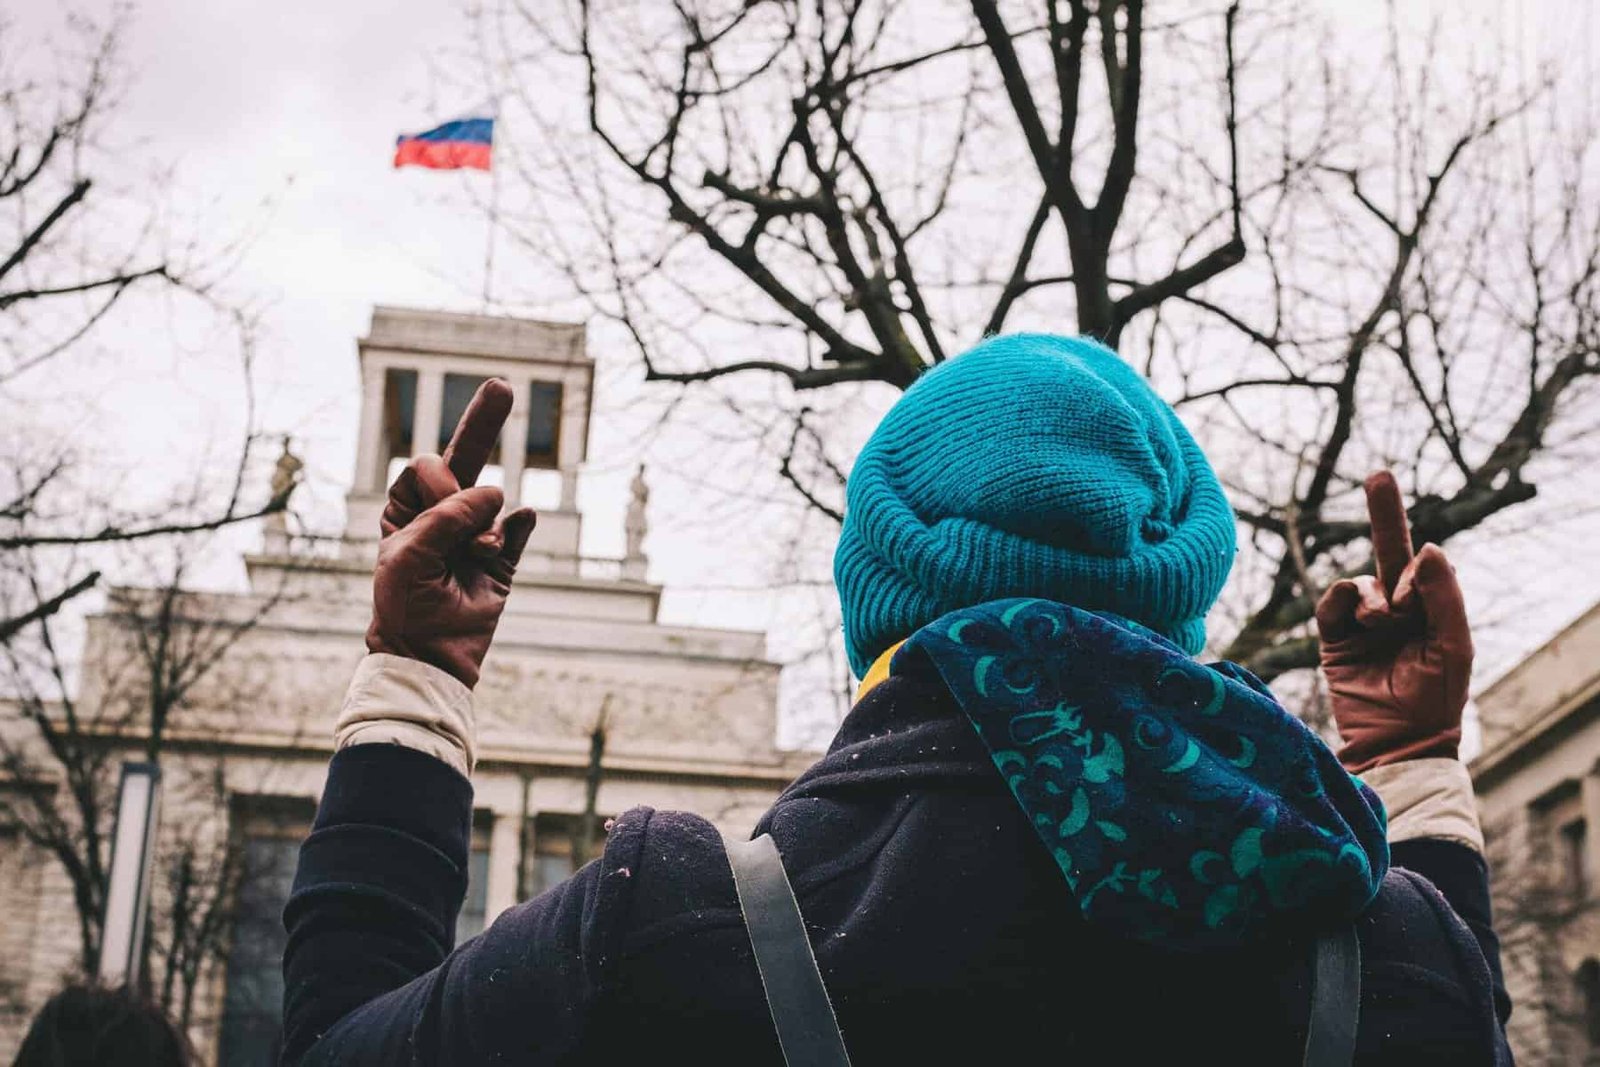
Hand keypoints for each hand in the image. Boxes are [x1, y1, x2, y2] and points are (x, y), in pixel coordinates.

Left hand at [366, 379, 536, 687]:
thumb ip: (447, 516)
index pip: (429, 467)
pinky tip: (508, 536)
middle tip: (502, 386)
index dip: (442, 481)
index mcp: (407, 509)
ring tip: (475, 558)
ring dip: (487, 528)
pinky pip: (521, 527)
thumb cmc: (404, 604)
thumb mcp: (409, 554)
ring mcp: (476, 534)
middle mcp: (442, 515)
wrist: (429, 654)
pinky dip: (518, 528)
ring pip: (495, 502)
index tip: (446, 505)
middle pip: (465, 457)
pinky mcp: (504, 560)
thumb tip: (499, 496)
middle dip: (482, 422)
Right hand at [1314, 471, 1472, 773]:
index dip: (1420, 572)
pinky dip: (1345, 597)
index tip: (1413, 597)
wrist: (1396, 742)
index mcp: (1431, 610)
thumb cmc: (1435, 698)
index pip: (1425, 568)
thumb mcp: (1453, 644)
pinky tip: (1358, 615)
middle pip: (1390, 550)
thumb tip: (1429, 547)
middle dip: (1385, 511)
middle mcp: (1397, 609)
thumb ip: (1443, 595)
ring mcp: (1363, 621)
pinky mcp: (1334, 636)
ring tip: (1383, 621)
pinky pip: (1334, 599)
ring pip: (1363, 580)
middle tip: (1379, 475)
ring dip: (1375, 595)